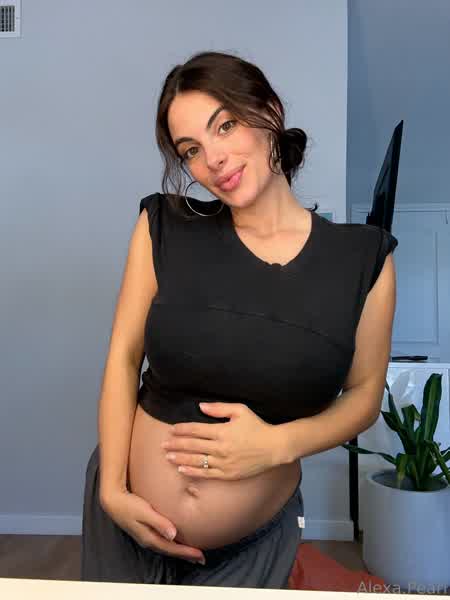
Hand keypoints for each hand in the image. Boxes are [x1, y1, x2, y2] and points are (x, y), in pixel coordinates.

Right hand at [101, 489, 205, 563]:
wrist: (113, 501)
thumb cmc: (129, 504)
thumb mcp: (145, 512)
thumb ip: (159, 523)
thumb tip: (174, 535)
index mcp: (149, 537)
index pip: (172, 548)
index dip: (187, 553)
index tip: (201, 555)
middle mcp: (148, 540)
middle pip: (170, 551)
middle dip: (186, 555)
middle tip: (201, 558)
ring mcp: (146, 537)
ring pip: (166, 547)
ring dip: (179, 551)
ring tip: (192, 554)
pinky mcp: (145, 531)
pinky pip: (162, 542)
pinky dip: (172, 544)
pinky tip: (176, 541)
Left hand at [161, 402, 281, 480]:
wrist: (274, 447)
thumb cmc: (257, 427)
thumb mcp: (240, 410)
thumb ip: (219, 408)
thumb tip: (201, 406)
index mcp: (222, 431)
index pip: (196, 430)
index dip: (182, 429)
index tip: (172, 429)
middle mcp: (221, 448)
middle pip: (193, 445)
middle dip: (176, 444)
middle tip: (163, 444)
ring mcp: (224, 462)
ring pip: (196, 460)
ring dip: (180, 458)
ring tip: (167, 456)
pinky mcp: (228, 474)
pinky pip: (206, 473)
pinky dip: (192, 471)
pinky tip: (182, 469)